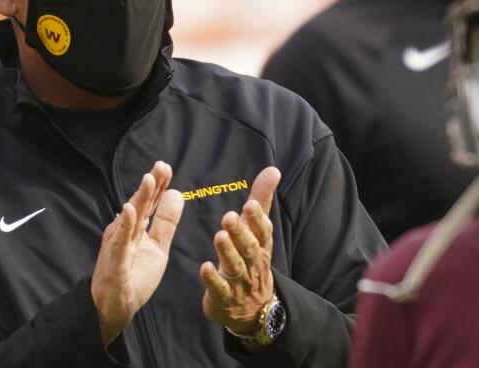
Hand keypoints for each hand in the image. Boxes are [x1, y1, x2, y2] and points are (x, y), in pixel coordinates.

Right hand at [91, 161, 184, 344]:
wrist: (115, 307)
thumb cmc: (134, 276)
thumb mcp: (158, 247)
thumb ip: (166, 223)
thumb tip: (176, 194)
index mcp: (136, 228)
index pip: (149, 203)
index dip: (158, 186)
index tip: (166, 168)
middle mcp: (125, 231)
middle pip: (140, 204)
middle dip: (150, 185)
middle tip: (161, 166)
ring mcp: (118, 244)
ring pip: (130, 218)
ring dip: (139, 198)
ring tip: (149, 180)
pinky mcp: (115, 260)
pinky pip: (120, 241)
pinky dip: (125, 225)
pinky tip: (129, 210)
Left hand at [200, 166, 280, 335]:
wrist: (254, 308)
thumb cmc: (252, 259)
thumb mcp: (258, 231)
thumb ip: (261, 200)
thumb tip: (273, 169)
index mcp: (262, 246)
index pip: (263, 232)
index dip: (258, 219)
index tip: (250, 204)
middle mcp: (253, 264)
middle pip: (250, 248)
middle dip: (241, 233)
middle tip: (229, 217)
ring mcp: (240, 283)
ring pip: (235, 267)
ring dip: (227, 252)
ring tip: (218, 236)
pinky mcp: (225, 298)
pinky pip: (220, 289)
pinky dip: (213, 279)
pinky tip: (205, 267)